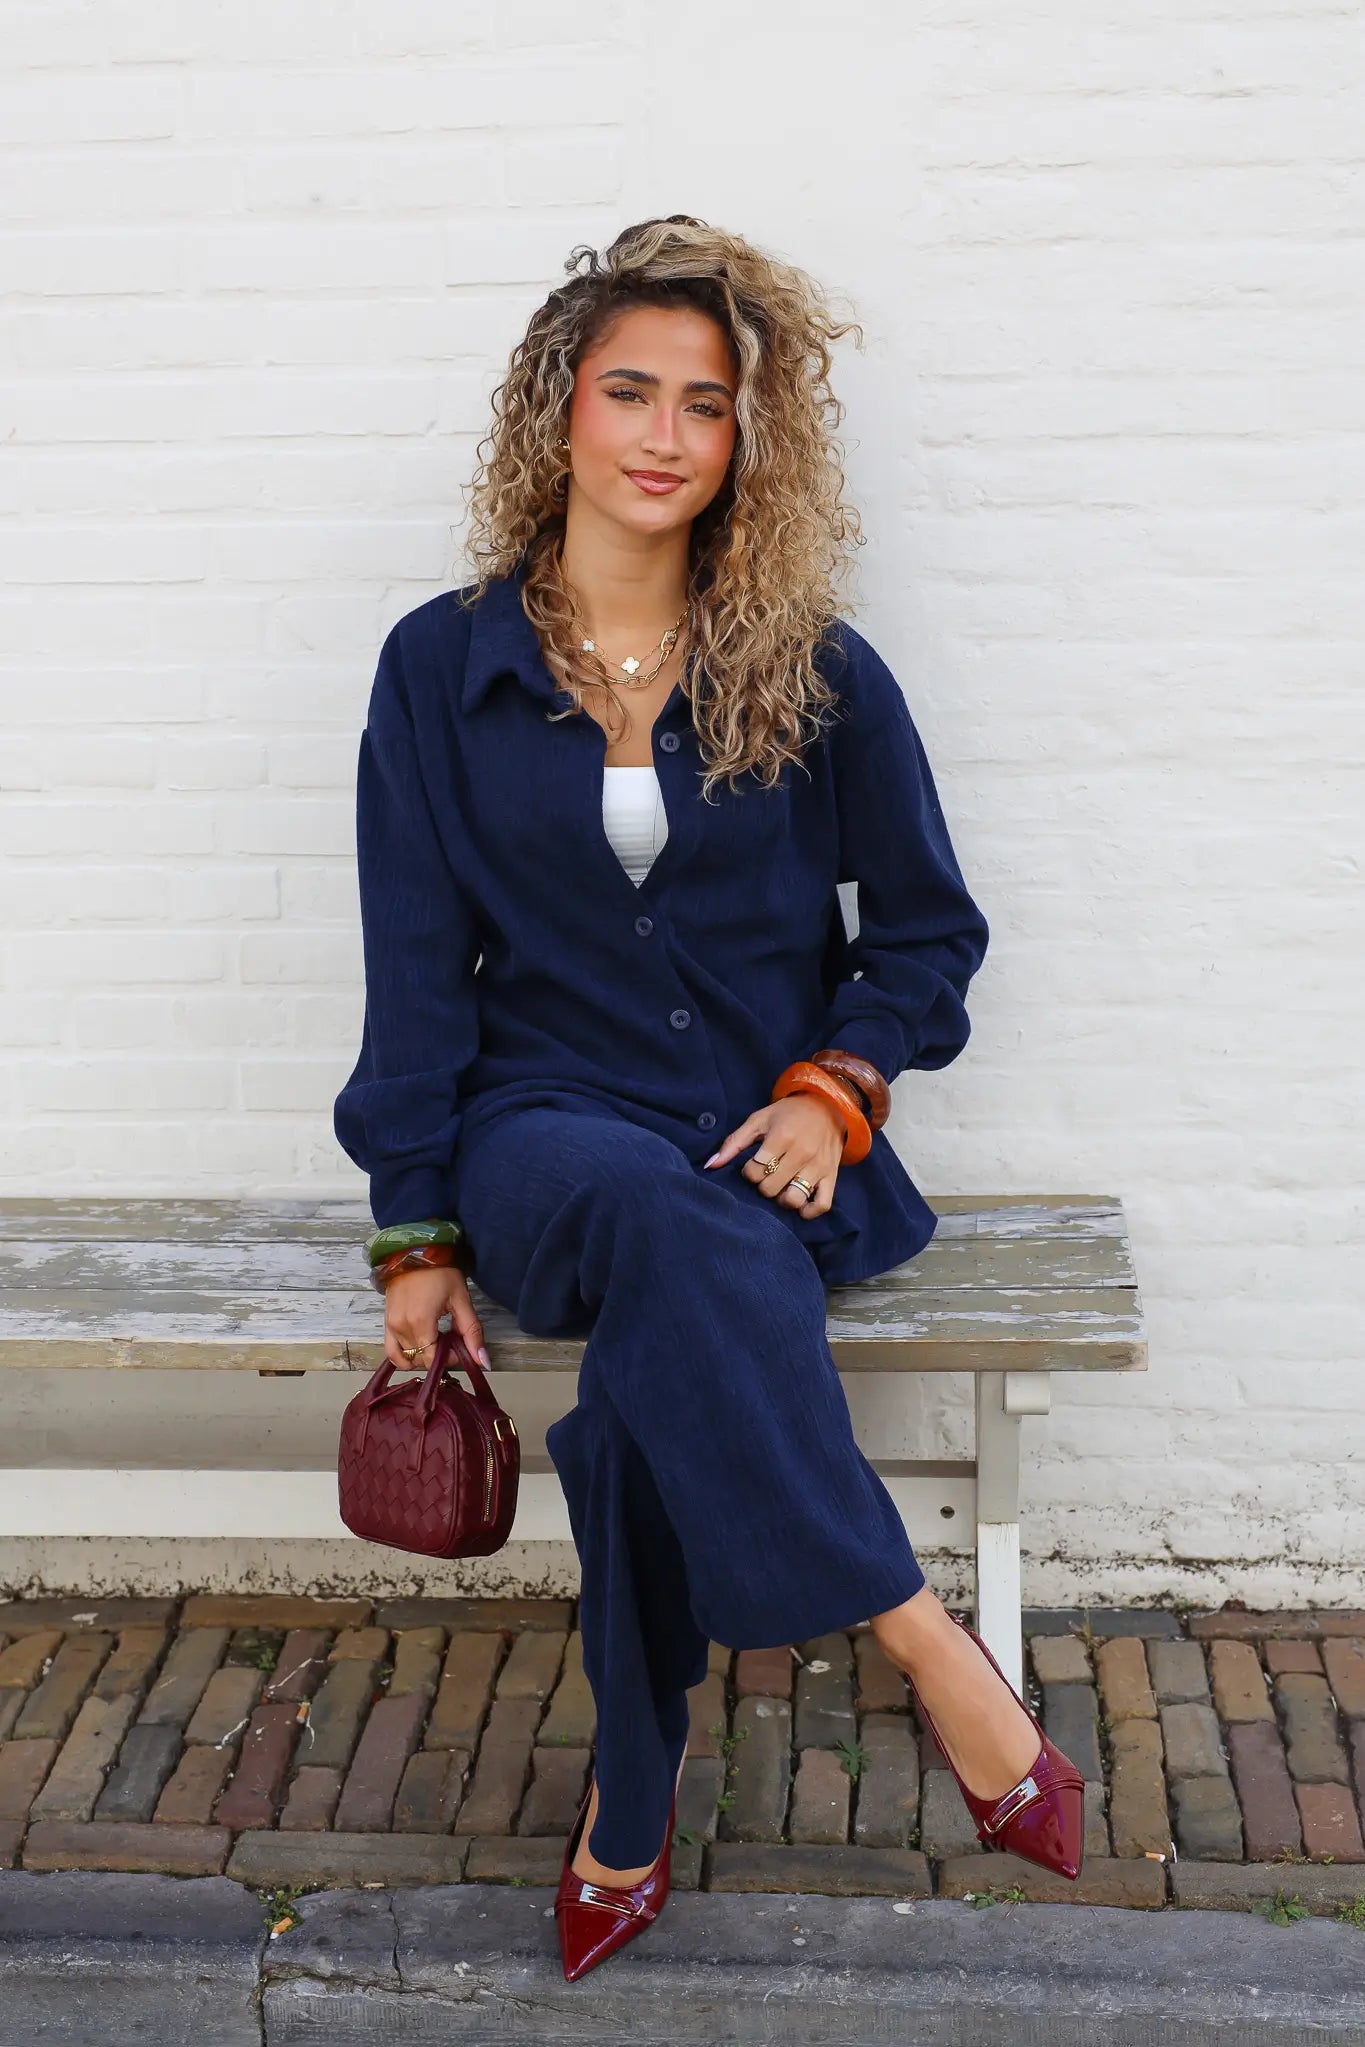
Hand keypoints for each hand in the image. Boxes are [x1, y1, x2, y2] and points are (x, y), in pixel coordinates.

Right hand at [383, 1264, 490, 1368]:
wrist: (415, 1251)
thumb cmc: (440, 1272)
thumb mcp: (461, 1300)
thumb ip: (471, 1332)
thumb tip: (483, 1361)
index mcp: (420, 1322)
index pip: (433, 1359)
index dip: (449, 1360)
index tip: (459, 1348)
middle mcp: (402, 1327)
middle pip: (421, 1359)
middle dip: (439, 1356)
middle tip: (451, 1342)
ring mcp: (391, 1326)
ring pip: (407, 1358)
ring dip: (423, 1357)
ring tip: (436, 1342)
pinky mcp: (386, 1323)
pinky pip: (391, 1351)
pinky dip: (405, 1356)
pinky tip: (419, 1349)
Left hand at [703, 1091, 846, 1215]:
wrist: (827, 1107)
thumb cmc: (788, 1114)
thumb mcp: (759, 1120)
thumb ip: (734, 1143)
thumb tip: (711, 1165)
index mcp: (782, 1136)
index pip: (755, 1171)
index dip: (748, 1172)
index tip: (753, 1165)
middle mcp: (802, 1152)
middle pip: (770, 1188)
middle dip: (763, 1186)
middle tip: (766, 1176)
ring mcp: (819, 1166)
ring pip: (793, 1199)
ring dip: (781, 1199)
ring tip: (780, 1189)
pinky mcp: (832, 1176)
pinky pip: (822, 1205)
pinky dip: (809, 1211)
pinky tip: (799, 1205)